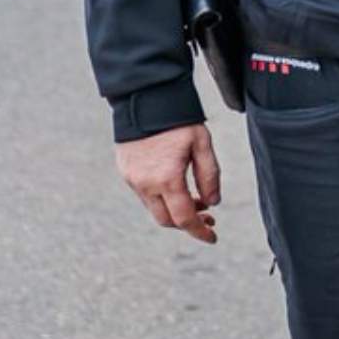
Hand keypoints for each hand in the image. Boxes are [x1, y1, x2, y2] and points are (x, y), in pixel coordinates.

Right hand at [115, 123, 220, 243]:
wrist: (146, 101)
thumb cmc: (179, 121)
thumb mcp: (203, 145)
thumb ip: (209, 176)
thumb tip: (213, 203)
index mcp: (166, 179)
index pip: (184, 218)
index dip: (199, 232)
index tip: (212, 238)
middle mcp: (145, 184)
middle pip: (166, 220)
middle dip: (188, 224)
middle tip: (209, 218)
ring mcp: (132, 180)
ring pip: (154, 208)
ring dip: (175, 210)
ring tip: (196, 201)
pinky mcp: (126, 172)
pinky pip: (144, 195)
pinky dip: (162, 199)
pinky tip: (176, 188)